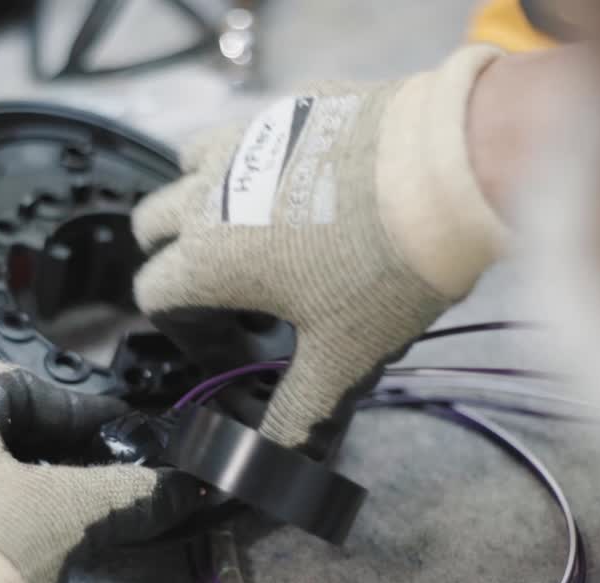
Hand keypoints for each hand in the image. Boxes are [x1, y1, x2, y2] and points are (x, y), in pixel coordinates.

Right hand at [132, 46, 506, 457]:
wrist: (447, 174)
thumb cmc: (385, 268)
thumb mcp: (341, 355)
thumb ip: (299, 411)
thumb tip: (277, 458)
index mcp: (206, 259)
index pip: (153, 294)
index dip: (187, 330)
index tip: (236, 347)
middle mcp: (208, 193)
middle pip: (152, 224)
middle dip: (176, 258)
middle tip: (235, 287)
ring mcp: (245, 140)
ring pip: (188, 164)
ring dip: (200, 195)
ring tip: (255, 226)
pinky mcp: (288, 107)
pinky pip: (249, 130)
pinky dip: (256, 158)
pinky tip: (306, 184)